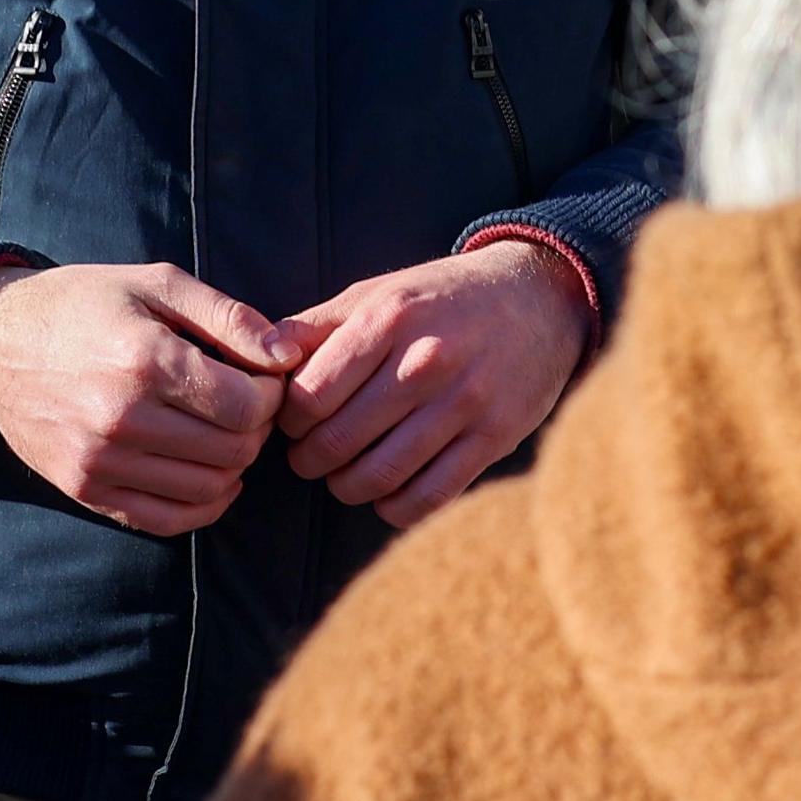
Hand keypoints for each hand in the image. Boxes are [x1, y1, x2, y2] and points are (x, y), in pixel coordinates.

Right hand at [0, 261, 299, 535]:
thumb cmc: (85, 304)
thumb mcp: (157, 284)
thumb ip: (229, 317)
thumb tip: (289, 354)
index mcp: (145, 360)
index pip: (247, 406)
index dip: (271, 393)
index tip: (261, 376)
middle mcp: (122, 418)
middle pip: (234, 450)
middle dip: (257, 428)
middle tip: (244, 403)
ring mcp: (100, 462)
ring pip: (208, 489)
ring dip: (233, 465)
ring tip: (222, 430)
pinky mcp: (86, 491)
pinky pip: (168, 520)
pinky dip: (204, 504)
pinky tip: (209, 473)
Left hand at [276, 243, 589, 529]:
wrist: (539, 298)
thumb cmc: (442, 298)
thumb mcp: (378, 292)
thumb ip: (316, 325)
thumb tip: (260, 361)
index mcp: (389, 318)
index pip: (310, 396)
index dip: (288, 421)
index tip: (294, 422)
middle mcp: (426, 361)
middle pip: (338, 442)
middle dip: (310, 460)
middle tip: (310, 456)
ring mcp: (465, 403)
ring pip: (379, 477)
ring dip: (346, 487)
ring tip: (343, 475)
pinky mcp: (495, 438)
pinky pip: (428, 498)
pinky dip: (394, 508)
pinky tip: (386, 493)